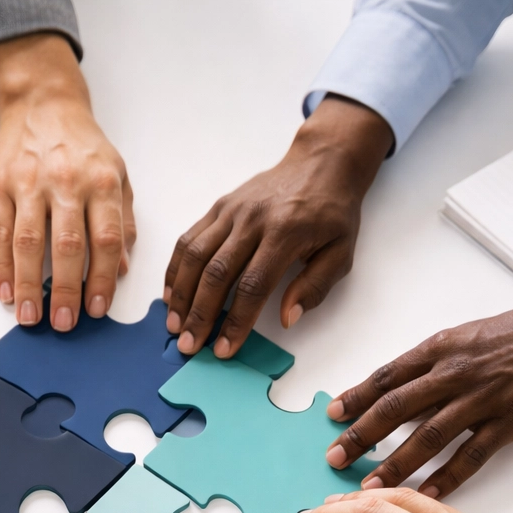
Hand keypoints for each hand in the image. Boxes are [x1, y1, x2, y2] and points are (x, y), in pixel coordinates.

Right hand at [0, 33, 134, 331]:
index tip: (97, 310)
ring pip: (29, 242)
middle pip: (68, 245)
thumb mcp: (118, 174)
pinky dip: (1, 265)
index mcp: (102, 182)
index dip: (102, 278)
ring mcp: (29, 183)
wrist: (43, 103)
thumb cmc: (83, 146)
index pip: (105, 239)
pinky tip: (6, 291)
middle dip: (66, 290)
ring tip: (31, 317)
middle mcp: (66, 182)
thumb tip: (121, 269)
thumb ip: (123, 221)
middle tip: (64, 324)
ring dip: (29, 285)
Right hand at [164, 96, 390, 358]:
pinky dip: (176, 268)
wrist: (321, 163)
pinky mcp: (219, 206)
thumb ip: (315, 287)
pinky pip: (190, 238)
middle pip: (216, 273)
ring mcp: (232, 211)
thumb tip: (286, 319)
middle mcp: (252, 220)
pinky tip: (171, 293)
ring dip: (181, 294)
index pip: (253, 286)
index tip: (224, 349)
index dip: (236, 321)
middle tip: (188, 345)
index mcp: (285, 234)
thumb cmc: (333, 213)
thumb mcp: (342, 252)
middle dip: (199, 314)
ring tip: (173, 324)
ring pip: (196, 255)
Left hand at [326, 283, 512, 495]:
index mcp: (440, 349)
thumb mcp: (463, 337)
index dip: (357, 397)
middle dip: (361, 435)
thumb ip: (428, 365)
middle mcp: (455, 373)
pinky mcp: (508, 423)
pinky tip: (425, 495)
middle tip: (334, 457)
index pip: (388, 376)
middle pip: (397, 407)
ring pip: (429, 436)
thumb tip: (392, 391)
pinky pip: (471, 456)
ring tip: (369, 486)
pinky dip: (447, 478)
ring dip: (396, 463)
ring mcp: (482, 400)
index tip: (333, 415)